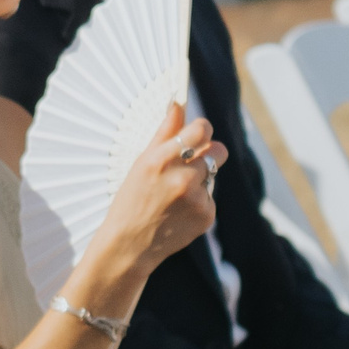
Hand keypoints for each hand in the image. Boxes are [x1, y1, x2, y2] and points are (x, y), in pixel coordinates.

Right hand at [75, 103, 223, 290]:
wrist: (129, 245)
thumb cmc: (131, 199)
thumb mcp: (141, 163)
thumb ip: (163, 132)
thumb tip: (177, 103)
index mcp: (161, 159)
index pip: (201, 129)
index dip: (202, 129)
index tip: (198, 132)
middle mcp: (182, 178)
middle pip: (218, 150)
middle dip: (210, 152)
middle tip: (195, 160)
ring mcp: (197, 198)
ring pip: (213, 174)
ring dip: (201, 178)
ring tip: (176, 193)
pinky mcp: (207, 215)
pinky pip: (210, 196)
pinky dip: (199, 201)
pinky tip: (178, 211)